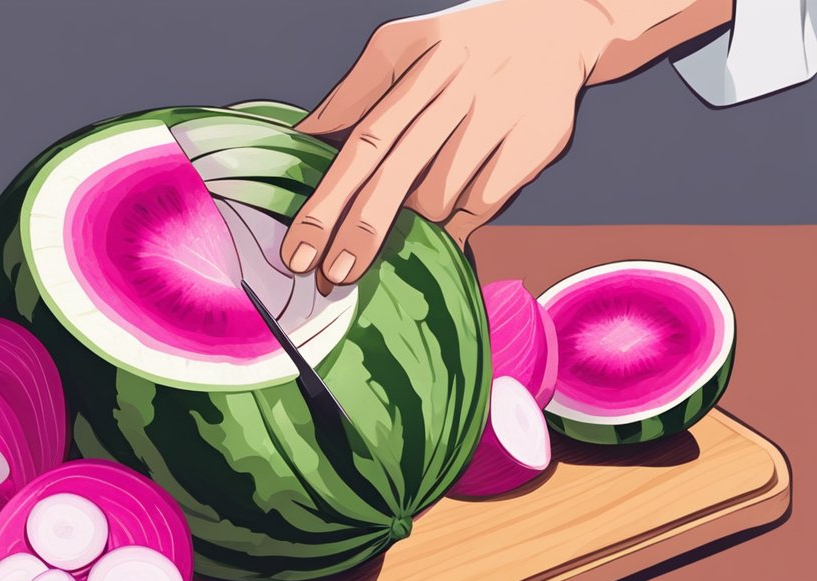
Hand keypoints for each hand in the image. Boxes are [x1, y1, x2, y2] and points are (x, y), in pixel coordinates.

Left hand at [281, 0, 732, 286]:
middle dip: (360, 233)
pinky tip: (450, 213)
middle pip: (396, 175)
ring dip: (415, 219)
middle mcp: (457, 91)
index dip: (328, 201)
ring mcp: (498, 119)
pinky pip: (481, 205)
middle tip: (332, 277)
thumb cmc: (462, 45)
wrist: (558, 24)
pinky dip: (458, 219)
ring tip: (411, 210)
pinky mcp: (534, 145)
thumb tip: (302, 137)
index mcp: (416, 66)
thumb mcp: (401, 46)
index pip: (362, 143)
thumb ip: (352, 93)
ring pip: (439, 198)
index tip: (299, 250)